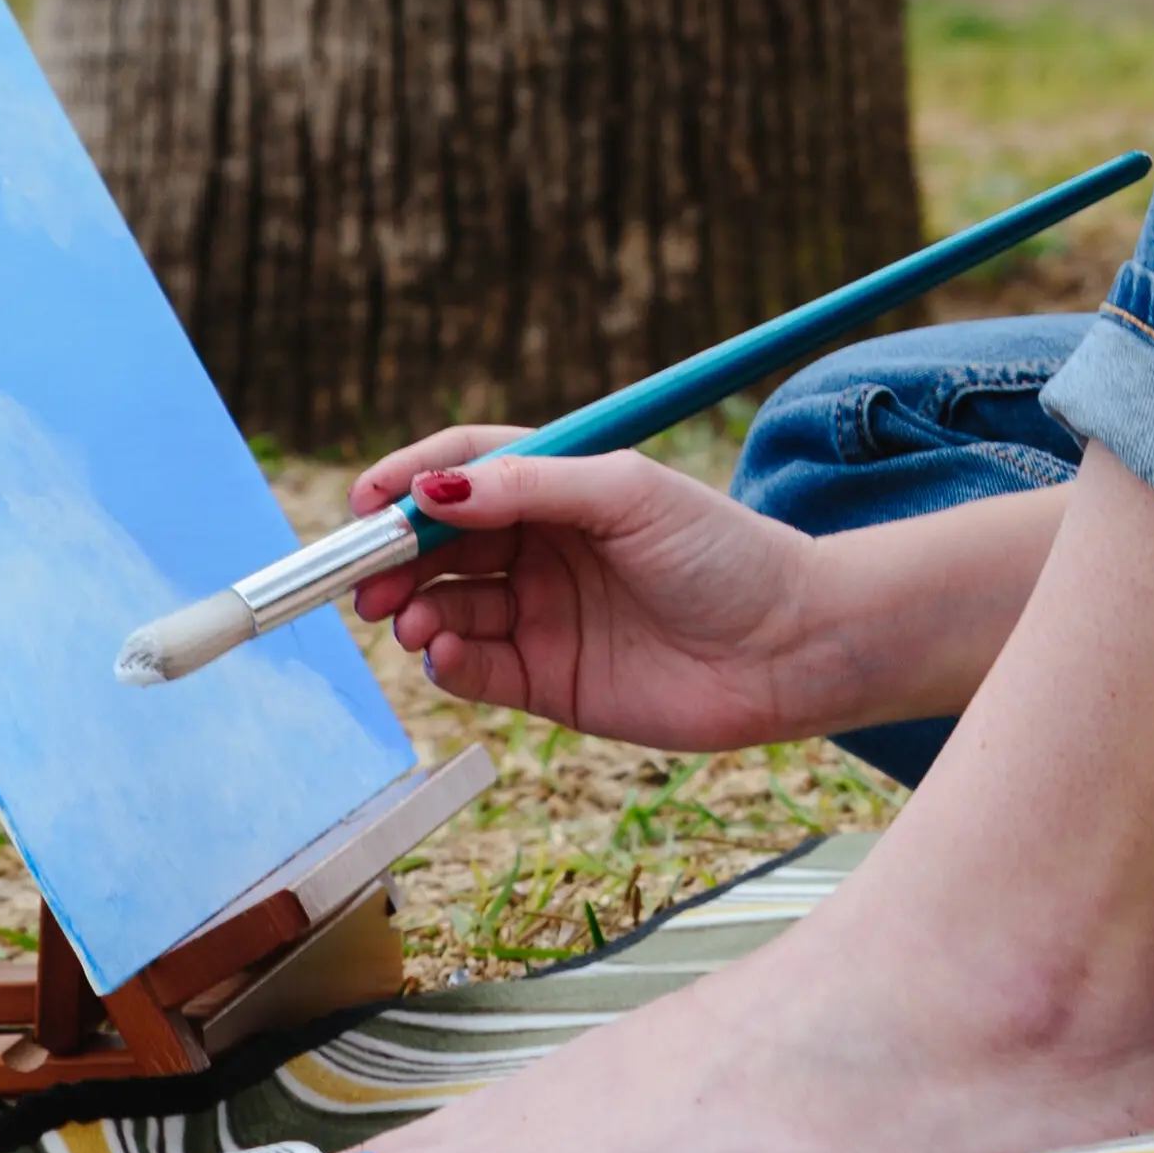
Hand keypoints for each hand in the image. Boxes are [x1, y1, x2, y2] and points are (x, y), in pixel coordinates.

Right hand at [342, 430, 839, 751]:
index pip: (466, 471)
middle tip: (364, 577)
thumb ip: (530, 487)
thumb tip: (435, 491)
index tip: (365, 500)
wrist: (789, 645)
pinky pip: (476, 669)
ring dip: (416, 611)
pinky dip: (447, 662)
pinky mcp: (549, 681)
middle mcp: (543, 548)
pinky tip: (443, 653)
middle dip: (394, 557)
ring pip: (447, 608)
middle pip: (440, 544)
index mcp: (562, 487)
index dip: (409, 481)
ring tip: (410, 620)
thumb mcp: (627, 494)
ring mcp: (543, 615)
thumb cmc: (724, 552)